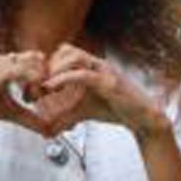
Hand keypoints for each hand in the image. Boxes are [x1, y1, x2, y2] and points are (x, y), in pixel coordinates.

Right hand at [0, 50, 51, 136]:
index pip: (36, 60)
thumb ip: (30, 118)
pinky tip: (28, 100)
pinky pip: (25, 72)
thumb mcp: (9, 112)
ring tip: (30, 100)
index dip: (45, 76)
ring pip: (35, 64)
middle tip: (40, 98)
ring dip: (40, 82)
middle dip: (46, 77)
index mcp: (4, 63)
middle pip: (39, 59)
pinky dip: (33, 85)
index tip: (45, 95)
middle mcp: (2, 59)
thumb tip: (49, 130)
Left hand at [34, 44, 169, 137]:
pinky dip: (63, 79)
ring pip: (73, 55)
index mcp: (92, 66)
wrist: (143, 118)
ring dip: (54, 68)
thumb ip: (65, 117)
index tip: (36, 82)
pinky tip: (50, 87)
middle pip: (66, 49)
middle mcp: (97, 64)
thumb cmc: (117, 110)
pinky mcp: (108, 82)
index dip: (48, 64)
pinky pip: (82, 74)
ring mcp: (104, 71)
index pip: (65, 53)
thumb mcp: (84, 112)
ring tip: (44, 85)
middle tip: (36, 84)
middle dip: (47, 65)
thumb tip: (47, 130)